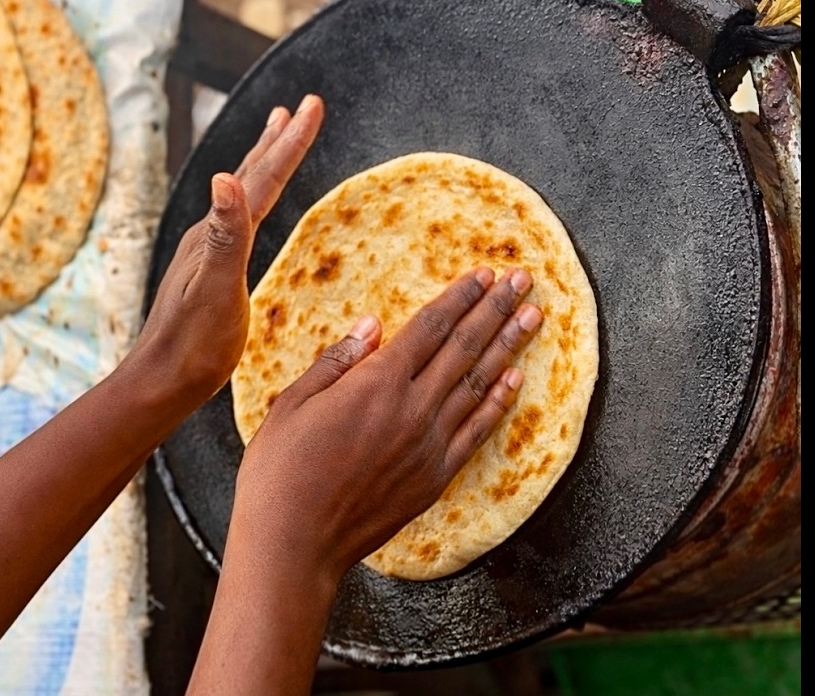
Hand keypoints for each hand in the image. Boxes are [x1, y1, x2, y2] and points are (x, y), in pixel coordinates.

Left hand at [129, 95, 324, 405]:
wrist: (162, 382)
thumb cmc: (193, 345)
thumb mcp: (217, 290)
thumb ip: (225, 236)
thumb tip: (224, 178)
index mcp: (218, 234)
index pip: (262, 177)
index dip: (291, 141)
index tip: (313, 104)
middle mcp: (211, 234)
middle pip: (252, 175)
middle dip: (280, 139)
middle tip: (302, 106)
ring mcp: (208, 251)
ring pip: (242, 194)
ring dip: (263, 162)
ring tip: (276, 134)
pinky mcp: (211, 272)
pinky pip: (238, 221)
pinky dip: (252, 200)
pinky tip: (249, 209)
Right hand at [232, 267, 543, 582]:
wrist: (296, 541)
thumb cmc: (280, 472)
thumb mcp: (292, 404)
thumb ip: (336, 362)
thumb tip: (371, 326)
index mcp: (375, 384)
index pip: (429, 327)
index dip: (459, 297)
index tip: (483, 273)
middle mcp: (412, 409)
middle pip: (463, 347)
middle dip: (495, 309)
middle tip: (525, 280)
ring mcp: (429, 445)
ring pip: (479, 384)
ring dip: (509, 346)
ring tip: (533, 317)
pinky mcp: (434, 477)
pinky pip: (477, 431)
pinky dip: (499, 402)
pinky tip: (515, 379)